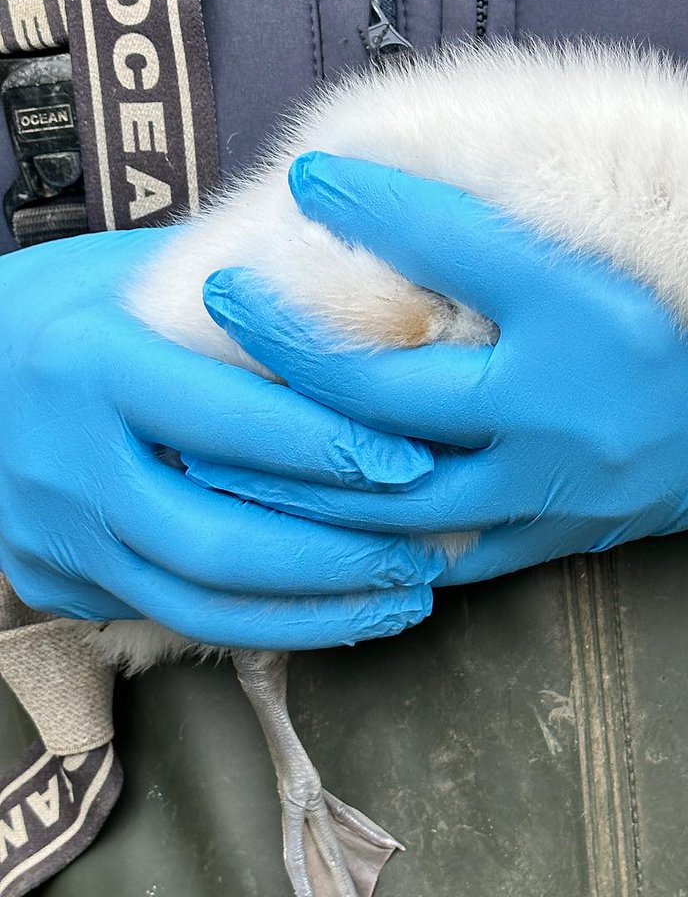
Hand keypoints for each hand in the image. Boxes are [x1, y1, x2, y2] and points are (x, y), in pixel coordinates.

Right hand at [0, 228, 439, 646]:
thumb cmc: (82, 299)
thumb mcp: (149, 272)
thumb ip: (247, 304)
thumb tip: (381, 324)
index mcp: (88, 364)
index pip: (225, 419)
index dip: (329, 448)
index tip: (416, 463)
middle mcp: (61, 460)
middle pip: (213, 537)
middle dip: (336, 554)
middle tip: (427, 549)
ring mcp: (53, 533)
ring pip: (197, 599)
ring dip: (316, 608)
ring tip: (407, 595)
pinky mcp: (58, 579)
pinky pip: (175, 617)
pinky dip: (268, 624)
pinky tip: (343, 615)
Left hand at [196, 155, 687, 586]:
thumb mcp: (638, 254)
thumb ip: (535, 224)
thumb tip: (431, 189)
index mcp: (585, 313)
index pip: (454, 245)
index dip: (371, 203)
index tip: (310, 172)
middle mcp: (557, 404)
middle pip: (384, 389)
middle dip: (288, 342)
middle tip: (224, 298)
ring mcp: (551, 485)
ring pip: (390, 491)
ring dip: (296, 461)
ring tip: (223, 426)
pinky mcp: (559, 536)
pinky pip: (445, 549)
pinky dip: (374, 534)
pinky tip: (316, 517)